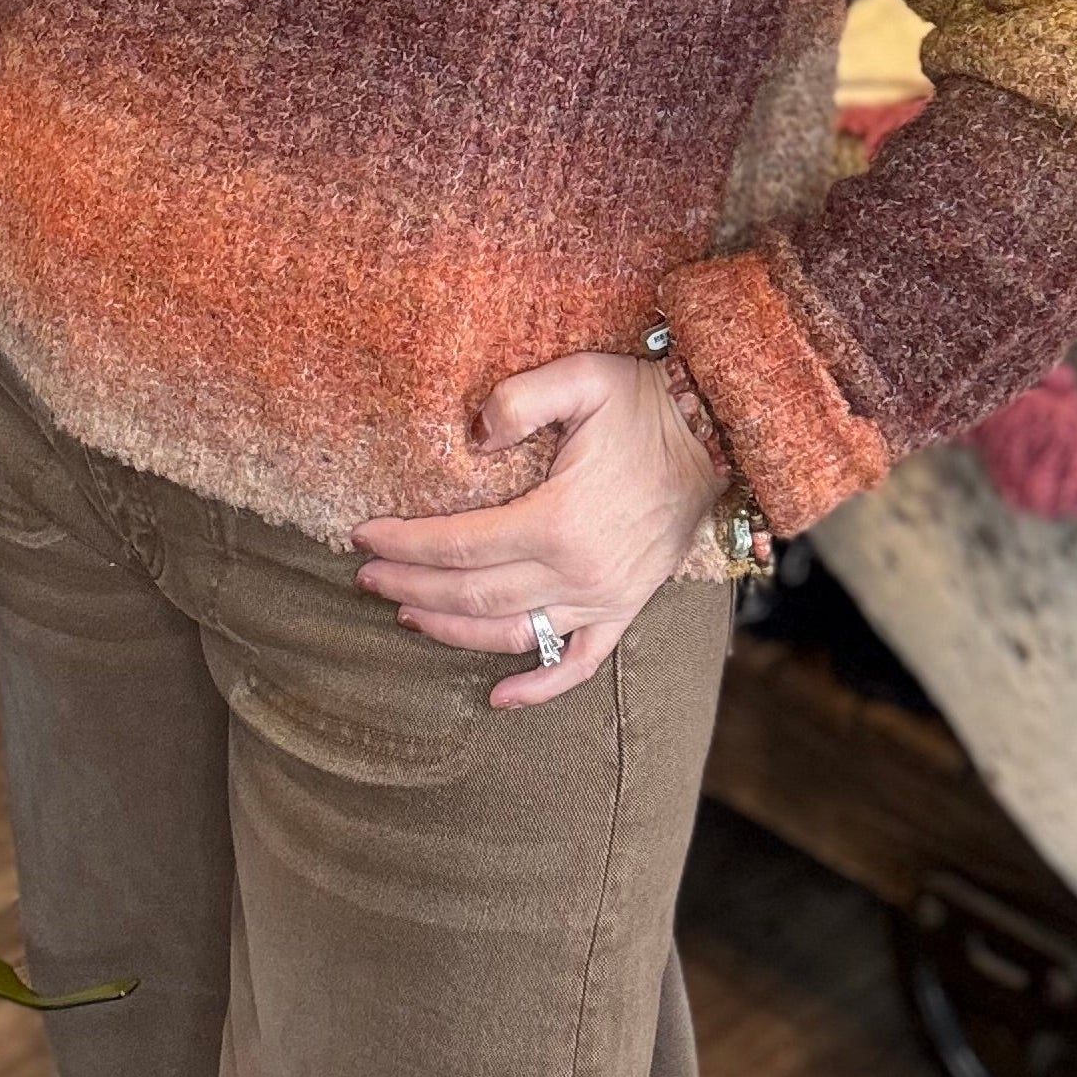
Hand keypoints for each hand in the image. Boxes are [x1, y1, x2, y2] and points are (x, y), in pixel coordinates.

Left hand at [350, 352, 723, 707]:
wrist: (713, 432)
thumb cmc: (643, 402)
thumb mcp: (581, 378)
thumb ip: (519, 400)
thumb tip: (473, 437)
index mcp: (558, 519)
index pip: (458, 545)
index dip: (404, 545)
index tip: (364, 537)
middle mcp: (577, 571)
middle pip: (472, 595)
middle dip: (409, 588)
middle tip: (366, 577)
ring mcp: (602, 597)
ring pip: (510, 633)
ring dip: (450, 631)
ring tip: (406, 615)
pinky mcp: (624, 608)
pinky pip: (579, 664)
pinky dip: (538, 688)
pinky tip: (498, 698)